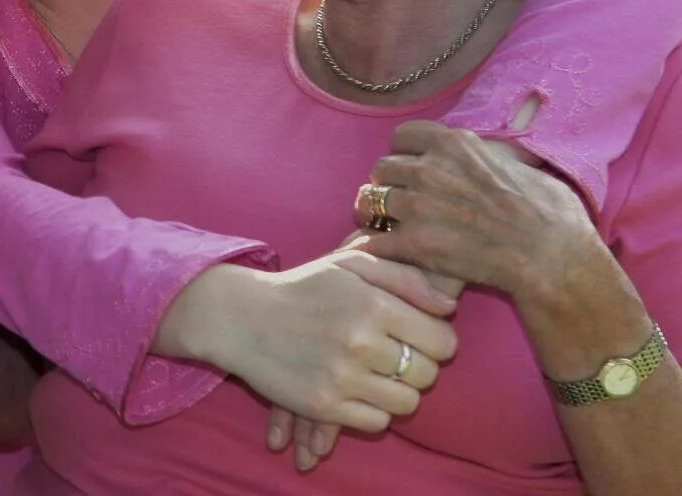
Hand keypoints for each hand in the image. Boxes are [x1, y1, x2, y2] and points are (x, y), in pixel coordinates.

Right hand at [168, 250, 458, 436]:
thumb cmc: (301, 287)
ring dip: (396, 391)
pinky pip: (377, 422)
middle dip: (417, 367)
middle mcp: (360, 342)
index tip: (416, 337)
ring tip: (375, 375)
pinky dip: (372, 411)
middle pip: (428, 375)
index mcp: (373, 304)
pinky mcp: (324, 405)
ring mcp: (342, 377)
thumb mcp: (348, 264)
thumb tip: (449, 307)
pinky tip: (355, 390)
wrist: (239, 317)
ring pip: (406, 403)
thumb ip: (404, 278)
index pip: (443, 341)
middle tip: (391, 356)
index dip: (436, 340)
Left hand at [350, 122, 594, 308]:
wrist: (553, 260)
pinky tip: (383, 251)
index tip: (411, 167)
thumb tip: (489, 154)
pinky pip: (372, 240)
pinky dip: (374, 247)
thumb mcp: (520, 165)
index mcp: (454, 144)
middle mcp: (429, 169)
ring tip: (387, 226)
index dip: (405, 153)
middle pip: (382, 168)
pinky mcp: (414, 244)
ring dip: (376, 214)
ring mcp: (418, 206)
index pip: (403, 136)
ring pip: (369, 201)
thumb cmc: (551, 215)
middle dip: (390, 184)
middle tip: (401, 202)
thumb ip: (488, 157)